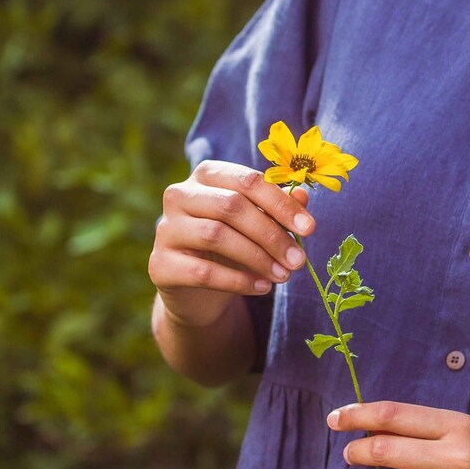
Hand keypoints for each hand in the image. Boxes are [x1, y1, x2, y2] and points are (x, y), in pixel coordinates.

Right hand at [149, 160, 315, 328]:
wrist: (199, 292)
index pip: (247, 180)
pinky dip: (239, 280)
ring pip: (216, 235)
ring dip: (257, 258)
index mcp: (206, 176)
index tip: (309, 229)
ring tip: (284, 275)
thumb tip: (303, 196)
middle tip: (298, 260)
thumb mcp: (258, 227)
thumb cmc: (233, 249)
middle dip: (271, 234)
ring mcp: (165, 229)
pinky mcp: (160, 264)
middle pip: (231, 206)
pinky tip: (262, 288)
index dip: (281, 204)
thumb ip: (277, 210)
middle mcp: (179, 195)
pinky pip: (203, 271)